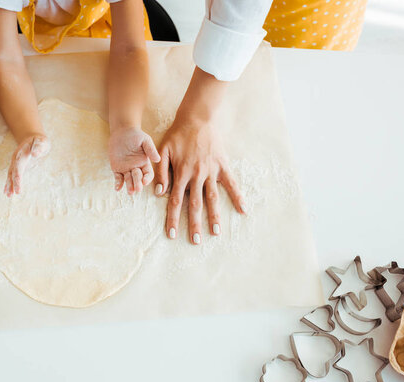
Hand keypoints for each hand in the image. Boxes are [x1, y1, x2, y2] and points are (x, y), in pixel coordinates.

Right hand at [4, 134, 49, 196]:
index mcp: (21, 153)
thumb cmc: (39, 141)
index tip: (18, 184)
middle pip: (13, 172)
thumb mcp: (41, 142)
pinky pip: (11, 176)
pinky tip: (8, 192)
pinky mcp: (16, 167)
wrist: (32, 139)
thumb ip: (38, 147)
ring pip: (10, 175)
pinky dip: (9, 184)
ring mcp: (15, 163)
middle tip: (12, 194)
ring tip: (8, 195)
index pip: (18, 166)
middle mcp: (16, 159)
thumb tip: (35, 153)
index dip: (17, 176)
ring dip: (9, 185)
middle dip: (13, 183)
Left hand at [108, 127, 160, 193]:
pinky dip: (118, 183)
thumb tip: (158, 159)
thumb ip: (150, 150)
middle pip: (138, 179)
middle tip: (137, 189)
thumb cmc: (135, 135)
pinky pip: (118, 178)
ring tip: (130, 191)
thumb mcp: (145, 140)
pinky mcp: (117, 169)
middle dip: (138, 184)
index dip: (147, 178)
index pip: (148, 174)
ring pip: (128, 180)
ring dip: (129, 186)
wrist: (122, 132)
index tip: (145, 181)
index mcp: (145, 163)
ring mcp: (126, 169)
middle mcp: (136, 168)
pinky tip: (117, 188)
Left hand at [154, 117, 243, 244]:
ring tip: (216, 233)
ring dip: (214, 216)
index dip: (173, 219)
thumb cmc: (178, 135)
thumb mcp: (163, 151)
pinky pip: (232, 184)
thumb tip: (159, 193)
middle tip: (195, 241)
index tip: (172, 234)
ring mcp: (211, 172)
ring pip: (213, 198)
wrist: (198, 118)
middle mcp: (197, 175)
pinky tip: (244, 210)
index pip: (174, 201)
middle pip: (194, 205)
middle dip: (194, 224)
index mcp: (181, 173)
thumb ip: (161, 172)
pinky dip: (238, 197)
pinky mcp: (223, 166)